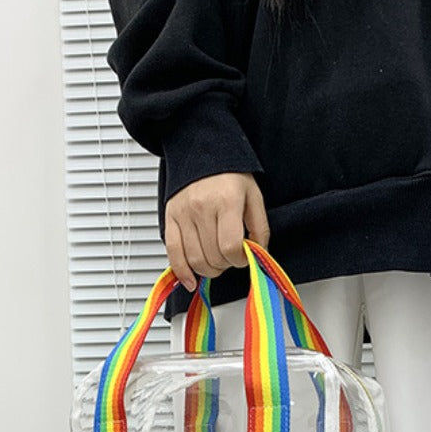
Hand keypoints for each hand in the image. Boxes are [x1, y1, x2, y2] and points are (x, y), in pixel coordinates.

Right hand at [164, 172, 269, 291]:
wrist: (201, 150)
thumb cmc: (229, 174)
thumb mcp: (254, 196)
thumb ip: (260, 228)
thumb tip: (258, 255)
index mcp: (226, 201)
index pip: (230, 247)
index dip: (240, 260)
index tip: (243, 256)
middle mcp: (201, 207)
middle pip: (212, 257)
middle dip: (226, 265)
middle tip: (230, 257)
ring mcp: (183, 214)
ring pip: (194, 260)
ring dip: (208, 270)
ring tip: (216, 262)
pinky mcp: (170, 218)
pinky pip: (173, 253)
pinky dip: (182, 272)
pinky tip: (191, 280)